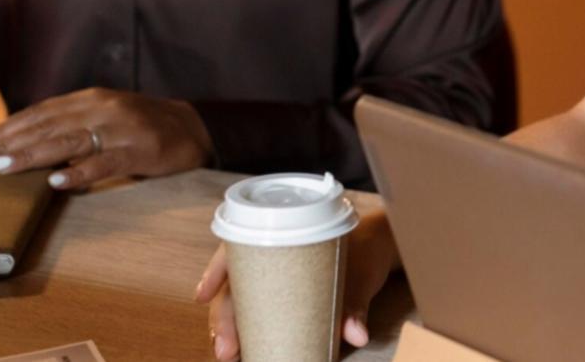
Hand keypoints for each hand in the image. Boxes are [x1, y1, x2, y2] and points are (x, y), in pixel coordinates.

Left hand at [0, 87, 213, 188]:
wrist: (193, 128)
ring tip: (2, 167)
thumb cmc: (141, 125)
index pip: (40, 112)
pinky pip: (105, 163)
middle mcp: (103, 109)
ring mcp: (121, 130)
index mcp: (91, 98)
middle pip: (47, 126)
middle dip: (8, 143)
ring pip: (69, 142)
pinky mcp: (140, 151)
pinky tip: (57, 182)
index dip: (7, 128)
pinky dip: (80, 172)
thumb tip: (22, 139)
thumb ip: (70, 122)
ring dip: (32, 155)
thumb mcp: (104, 115)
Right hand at [195, 198, 398, 359]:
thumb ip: (357, 305)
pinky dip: (247, 326)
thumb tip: (355, 336)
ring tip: (226, 353)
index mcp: (284, 234)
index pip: (237, 247)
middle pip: (236, 282)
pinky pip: (259, 307)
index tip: (202, 295)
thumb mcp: (363, 274)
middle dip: (224, 316)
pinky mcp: (287, 292)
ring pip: (241, 297)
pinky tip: (238, 345)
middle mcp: (274, 254)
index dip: (215, 271)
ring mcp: (277, 274)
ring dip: (229, 325)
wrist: (381, 246)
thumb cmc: (367, 250)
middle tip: (225, 349)